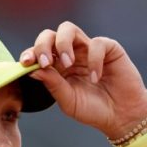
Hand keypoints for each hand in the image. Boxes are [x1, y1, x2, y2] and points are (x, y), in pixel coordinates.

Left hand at [21, 21, 146, 139]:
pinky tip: (96, 77)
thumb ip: (52, 84)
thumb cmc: (94, 110)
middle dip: (43, 44)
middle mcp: (71, 55)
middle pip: (50, 35)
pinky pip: (96, 43)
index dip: (30, 53)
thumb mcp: (68, 101)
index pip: (39, 52)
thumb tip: (32, 69)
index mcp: (58, 68)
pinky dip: (94, 59)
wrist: (121, 116)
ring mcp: (88, 50)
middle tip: (45, 62)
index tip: (25, 62)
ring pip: (68, 29)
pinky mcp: (109, 49)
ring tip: (67, 63)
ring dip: (63, 43)